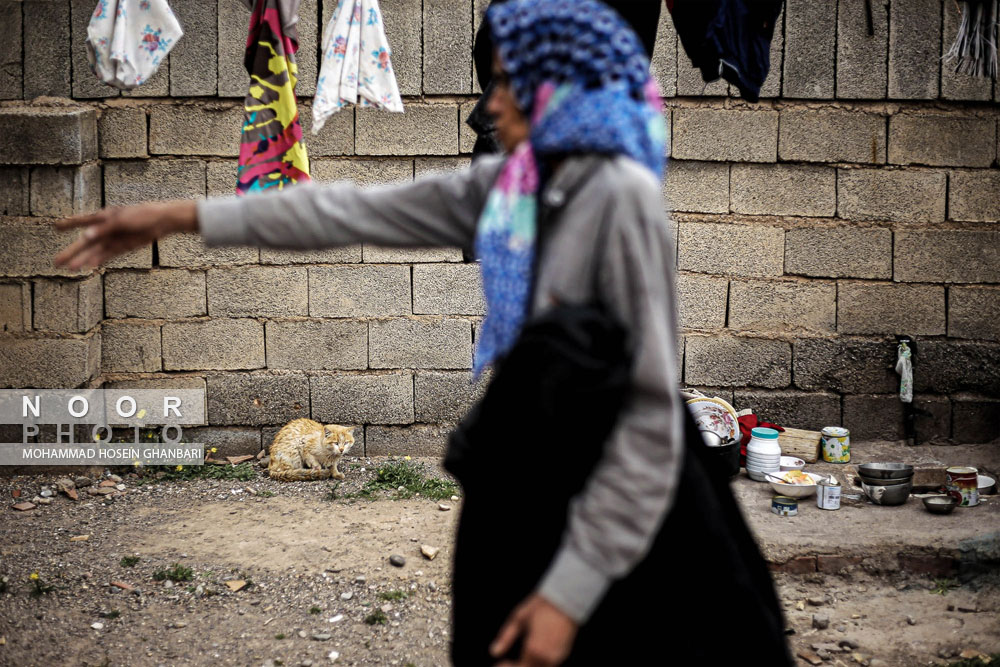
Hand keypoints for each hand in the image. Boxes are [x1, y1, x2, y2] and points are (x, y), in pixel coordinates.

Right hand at [53, 200, 198, 270]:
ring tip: (69, 268)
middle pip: (85, 242)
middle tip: (55, 262)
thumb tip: (85, 237)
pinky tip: (88, 267)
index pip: (82, 221)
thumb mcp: (121, 220)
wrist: (162, 221)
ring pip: (94, 251)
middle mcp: (105, 229)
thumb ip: (103, 228)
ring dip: (82, 260)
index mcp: (103, 216)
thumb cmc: (142, 215)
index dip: (69, 223)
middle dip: (71, 252)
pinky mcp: (123, 247)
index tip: (55, 227)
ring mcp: (114, 239)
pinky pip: (107, 255)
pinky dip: (98, 260)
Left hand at [491, 593, 578, 666]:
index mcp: (533, 649)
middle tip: (507, 662)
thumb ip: (505, 638)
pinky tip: (531, 655)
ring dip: (528, 666)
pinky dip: (538, 664)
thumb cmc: (540, 606)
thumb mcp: (518, 618)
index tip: (500, 663)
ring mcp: (557, 657)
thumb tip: (493, 652)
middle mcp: (546, 657)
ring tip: (519, 658)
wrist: (566, 598)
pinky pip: (548, 665)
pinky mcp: (564, 654)